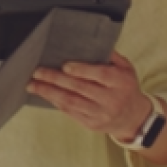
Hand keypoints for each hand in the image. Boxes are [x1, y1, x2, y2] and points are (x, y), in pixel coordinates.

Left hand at [30, 50, 151, 140]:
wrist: (134, 118)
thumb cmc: (126, 87)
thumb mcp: (126, 68)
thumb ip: (110, 55)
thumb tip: (90, 42)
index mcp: (121, 82)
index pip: (100, 75)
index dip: (81, 70)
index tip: (64, 65)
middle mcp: (111, 100)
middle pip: (80, 88)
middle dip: (56, 79)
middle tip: (38, 72)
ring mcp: (100, 114)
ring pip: (71, 102)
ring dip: (49, 93)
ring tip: (33, 85)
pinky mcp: (91, 124)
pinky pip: (70, 112)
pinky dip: (55, 102)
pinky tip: (45, 94)